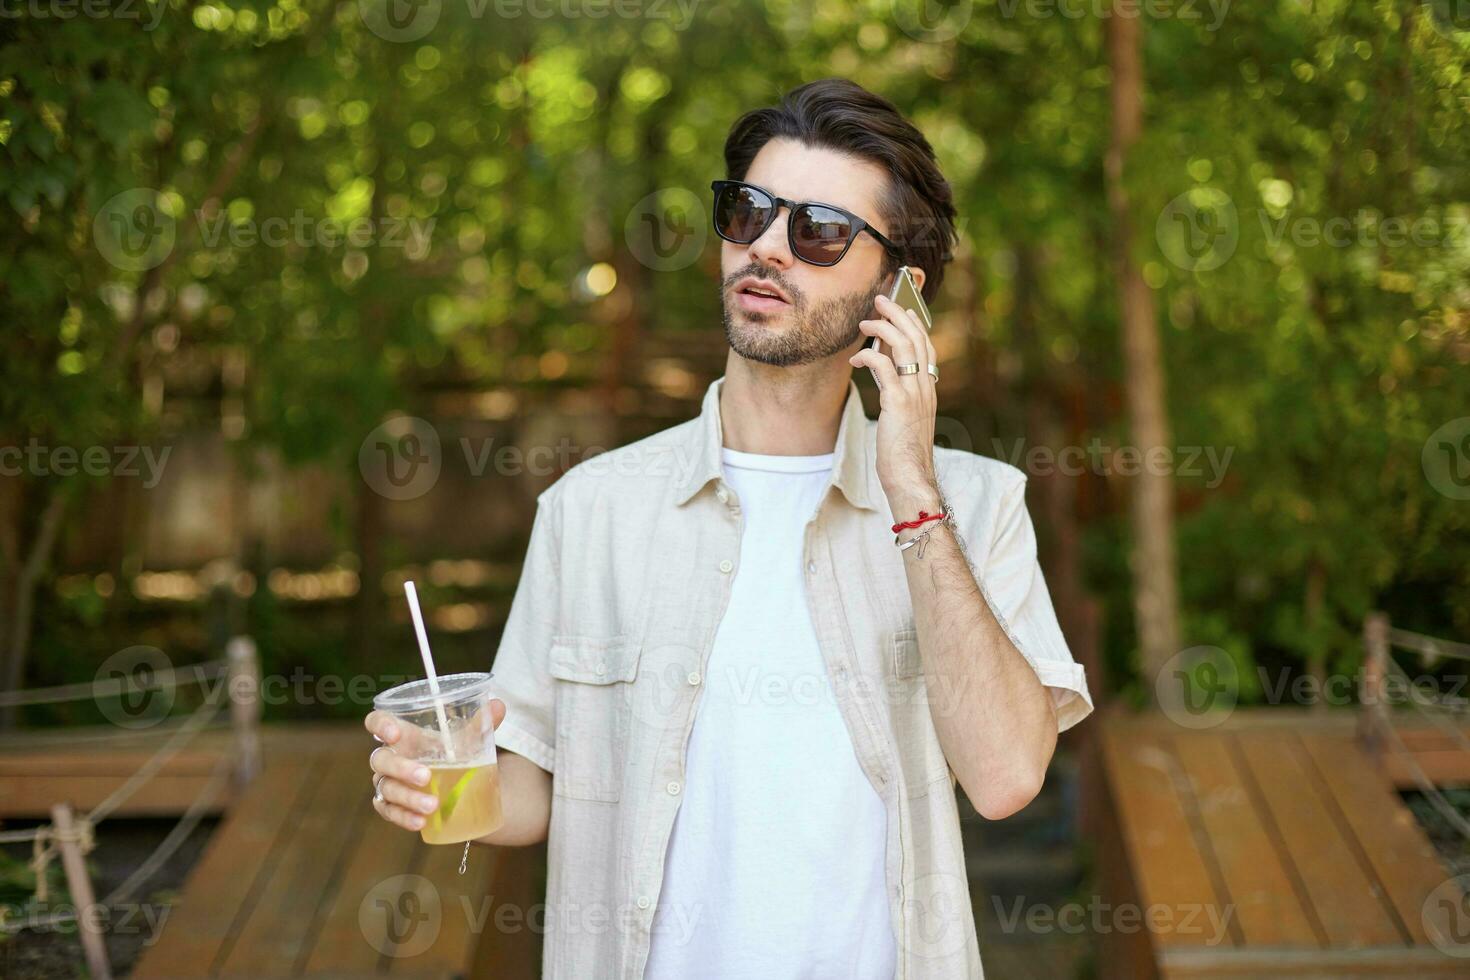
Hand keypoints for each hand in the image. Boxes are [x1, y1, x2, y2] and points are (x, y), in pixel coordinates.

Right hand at [364, 699, 505, 832]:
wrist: (460, 784)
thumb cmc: (456, 753)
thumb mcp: (470, 738)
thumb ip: (483, 722)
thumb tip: (499, 705)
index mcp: (404, 734)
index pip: (377, 722)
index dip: (379, 725)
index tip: (394, 734)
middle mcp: (391, 756)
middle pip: (381, 759)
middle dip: (401, 768)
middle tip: (426, 776)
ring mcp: (388, 782)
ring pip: (386, 788)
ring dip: (407, 797)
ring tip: (432, 806)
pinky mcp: (391, 806)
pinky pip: (389, 811)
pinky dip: (403, 817)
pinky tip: (420, 822)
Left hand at [849, 292, 939, 496]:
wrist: (910, 479)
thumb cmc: (903, 454)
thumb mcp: (903, 418)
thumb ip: (898, 394)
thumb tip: (882, 369)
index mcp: (929, 391)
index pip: (927, 348)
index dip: (915, 326)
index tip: (905, 310)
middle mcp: (925, 388)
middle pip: (916, 338)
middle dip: (897, 315)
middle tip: (880, 300)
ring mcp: (914, 394)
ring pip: (903, 346)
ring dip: (882, 328)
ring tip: (865, 322)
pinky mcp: (898, 403)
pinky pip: (883, 367)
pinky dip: (868, 357)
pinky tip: (856, 360)